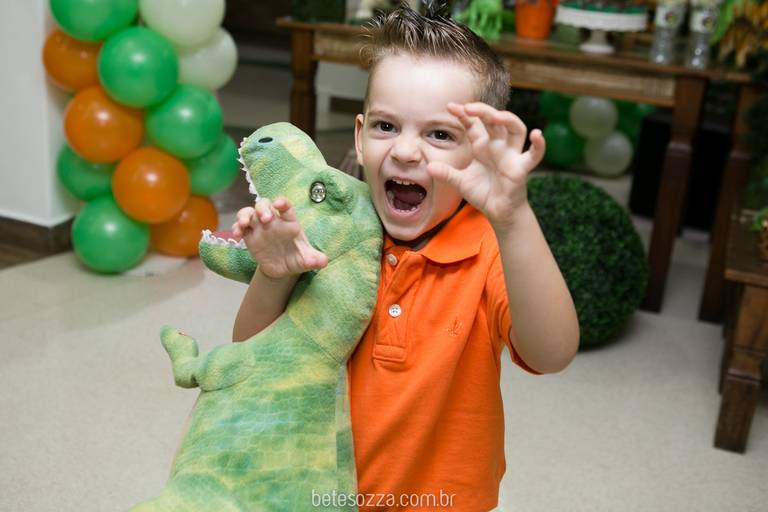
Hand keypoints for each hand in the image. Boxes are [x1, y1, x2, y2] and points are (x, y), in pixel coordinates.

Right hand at [231, 197, 327, 279]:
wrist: (283, 269)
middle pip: (265, 204)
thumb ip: (315, 259)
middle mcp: (273, 220)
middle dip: (263, 208)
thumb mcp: (307, 260)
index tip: (279, 206)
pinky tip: (237, 235)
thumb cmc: (297, 259)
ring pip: (249, 211)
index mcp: (289, 222)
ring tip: (243, 224)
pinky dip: (236, 228)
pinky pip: (240, 227)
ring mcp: (259, 226)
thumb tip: (323, 262)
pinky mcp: (249, 235)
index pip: (286, 207)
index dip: (282, 203)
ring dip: (244, 214)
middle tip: (265, 219)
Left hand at [427, 102, 544, 227]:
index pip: (474, 124)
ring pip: (516, 129)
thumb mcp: (460, 183)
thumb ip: (446, 174)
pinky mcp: (521, 168)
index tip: (450, 106)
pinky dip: (539, 145)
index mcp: (482, 145)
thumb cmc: (483, 193)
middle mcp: (498, 145)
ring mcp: (511, 155)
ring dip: (508, 119)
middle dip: (483, 111)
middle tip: (468, 108)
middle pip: (494, 120)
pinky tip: (537, 135)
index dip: (463, 114)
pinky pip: (534, 155)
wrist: (499, 212)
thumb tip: (429, 168)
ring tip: (495, 116)